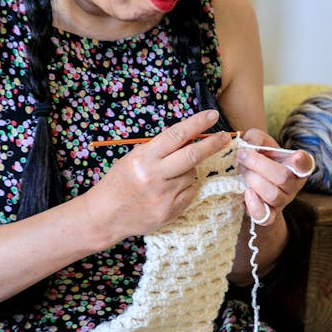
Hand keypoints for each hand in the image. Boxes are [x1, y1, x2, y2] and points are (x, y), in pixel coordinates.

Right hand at [85, 109, 231, 246]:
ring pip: (192, 174)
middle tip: (225, 136)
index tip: (212, 116)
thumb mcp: (133, 158)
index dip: (197, 124)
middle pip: (193, 155)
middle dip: (212, 144)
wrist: (105, 216)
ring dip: (188, 170)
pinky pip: (190, 192)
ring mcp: (164, 195)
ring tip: (170, 175)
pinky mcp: (170, 211)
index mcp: (144, 158)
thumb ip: (158, 148)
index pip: (176, 135)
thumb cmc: (119, 183)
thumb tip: (187, 136)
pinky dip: (186, 187)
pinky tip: (170, 189)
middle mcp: (155, 176)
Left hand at [237, 128, 314, 226]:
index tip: (296, 156)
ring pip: (273, 194)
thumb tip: (249, 145)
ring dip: (253, 180)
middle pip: (283, 177)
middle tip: (243, 156)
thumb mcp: (259, 143)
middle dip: (259, 165)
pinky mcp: (270, 215)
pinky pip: (264, 216)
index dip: (302, 162)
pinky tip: (246, 192)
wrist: (251, 181)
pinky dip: (254, 204)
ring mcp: (283, 201)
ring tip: (243, 172)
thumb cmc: (260, 158)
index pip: (306, 165)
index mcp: (296, 166)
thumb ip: (255, 138)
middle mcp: (294, 184)